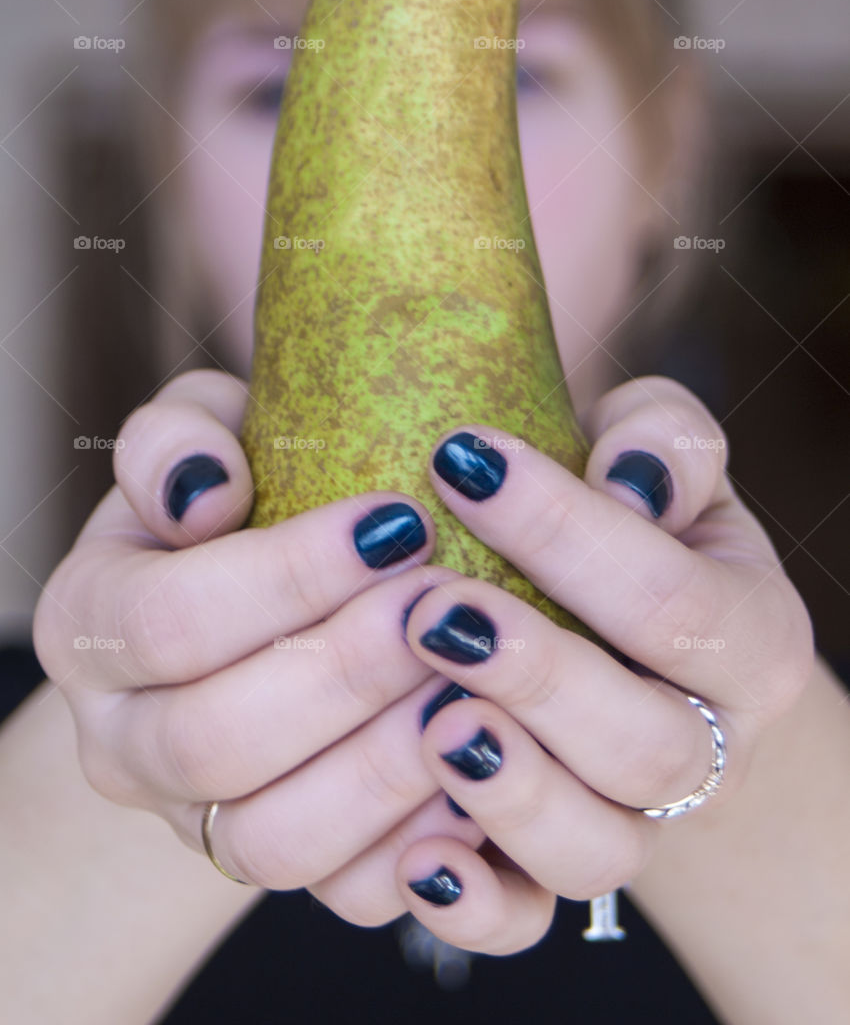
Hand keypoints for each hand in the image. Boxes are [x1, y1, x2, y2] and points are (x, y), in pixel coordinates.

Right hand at [33, 369, 486, 922]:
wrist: (250, 613)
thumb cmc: (239, 501)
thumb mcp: (202, 441)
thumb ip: (181, 442)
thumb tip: (208, 489)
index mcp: (89, 626)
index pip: (169, 621)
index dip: (288, 576)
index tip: (398, 520)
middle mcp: (123, 741)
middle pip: (216, 742)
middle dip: (346, 672)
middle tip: (444, 605)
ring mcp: (197, 821)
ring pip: (275, 841)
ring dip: (387, 765)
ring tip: (469, 683)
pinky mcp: (279, 866)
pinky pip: (344, 894)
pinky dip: (420, 842)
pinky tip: (481, 759)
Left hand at [396, 375, 814, 954]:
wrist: (623, 626)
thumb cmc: (635, 520)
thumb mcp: (665, 459)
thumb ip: (664, 443)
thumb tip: (626, 475)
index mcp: (751, 640)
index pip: (671, 600)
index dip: (567, 534)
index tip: (461, 461)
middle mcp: (708, 748)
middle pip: (645, 744)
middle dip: (537, 675)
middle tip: (434, 609)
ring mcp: (634, 822)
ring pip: (596, 849)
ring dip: (510, 791)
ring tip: (433, 724)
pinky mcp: (553, 869)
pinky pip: (525, 918)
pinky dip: (472, 902)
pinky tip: (419, 852)